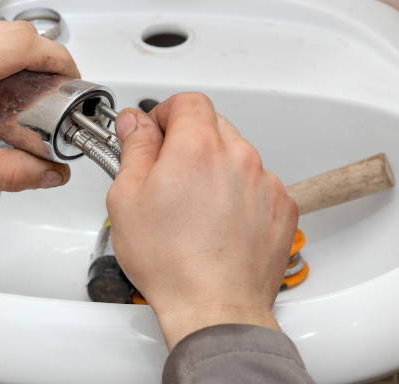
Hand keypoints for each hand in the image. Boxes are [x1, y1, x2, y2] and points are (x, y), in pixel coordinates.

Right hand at [106, 93, 297, 349]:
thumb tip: (135, 123)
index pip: (187, 101)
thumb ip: (134, 148)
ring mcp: (265, 182)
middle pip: (212, 125)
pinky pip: (256, 184)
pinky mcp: (281, 207)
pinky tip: (217, 222)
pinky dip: (237, 192)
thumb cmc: (170, 261)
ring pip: (235, 155)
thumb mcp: (127, 197)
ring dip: (213, 167)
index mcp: (198, 146)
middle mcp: (239, 156)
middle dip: (187, 139)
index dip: (165, 113)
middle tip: (165, 172)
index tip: (154, 134)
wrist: (214, 307)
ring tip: (192, 205)